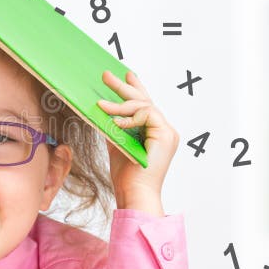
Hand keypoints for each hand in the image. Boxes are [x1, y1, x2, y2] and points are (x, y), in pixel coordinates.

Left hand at [97, 70, 178, 206]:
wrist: (134, 193)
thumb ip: (115, 128)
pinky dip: (129, 117)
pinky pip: (147, 115)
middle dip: (125, 87)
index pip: (145, 105)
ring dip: (120, 104)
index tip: (127, 74)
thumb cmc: (126, 176)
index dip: (136, 88)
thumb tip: (104, 111)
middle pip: (145, 101)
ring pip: (144, 106)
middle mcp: (164, 130)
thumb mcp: (117, 144)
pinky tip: (115, 121)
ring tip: (101, 104)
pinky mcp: (166, 135)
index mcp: (155, 133)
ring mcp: (167, 132)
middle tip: (106, 75)